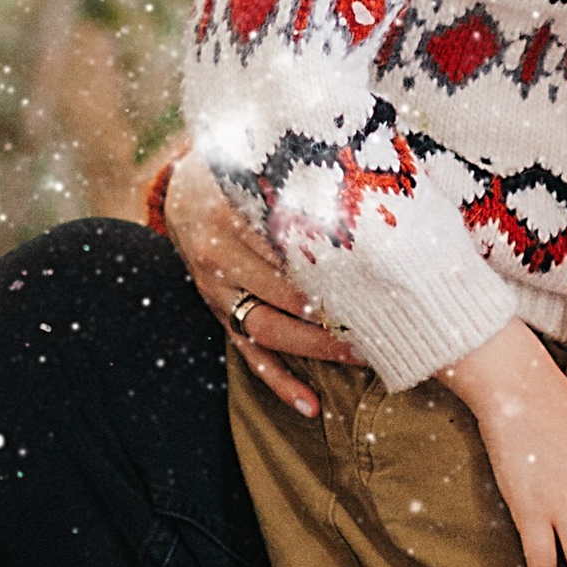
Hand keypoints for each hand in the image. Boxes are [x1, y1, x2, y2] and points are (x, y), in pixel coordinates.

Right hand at [162, 143, 363, 417]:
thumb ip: (309, 169)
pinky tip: (311, 405)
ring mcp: (216, 293)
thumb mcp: (266, 160)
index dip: (336, 260)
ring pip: (268, 329)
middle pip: (283, 293)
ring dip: (316, 348)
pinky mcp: (219, 316)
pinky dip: (279, 383)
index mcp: (232, 211)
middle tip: (383, 319)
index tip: (379, 272)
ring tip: (363, 356)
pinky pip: (248, 357)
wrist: (183, 190)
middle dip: (335, 310)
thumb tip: (370, 165)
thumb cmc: (243, 170)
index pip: (290, 244)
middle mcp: (218, 256)